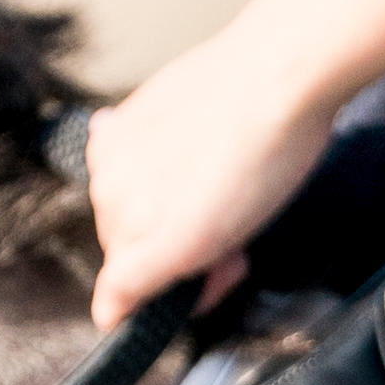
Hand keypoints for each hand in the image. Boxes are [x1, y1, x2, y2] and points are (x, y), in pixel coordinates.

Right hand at [78, 35, 338, 328]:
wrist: (278, 73)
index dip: (183, 286)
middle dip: (177, 244)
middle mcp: (112, 199)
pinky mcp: (121, 119)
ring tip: (218, 178)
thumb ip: (148, 279)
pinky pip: (118, 160)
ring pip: (124, 205)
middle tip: (235, 223)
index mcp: (137, 240)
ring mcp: (113, 156)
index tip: (221, 268)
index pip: (123, 295)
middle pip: (129, 248)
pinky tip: (187, 149)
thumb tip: (106, 311)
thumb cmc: (270, 158)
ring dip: (163, 202)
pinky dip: (148, 162)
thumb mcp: (221, 240)